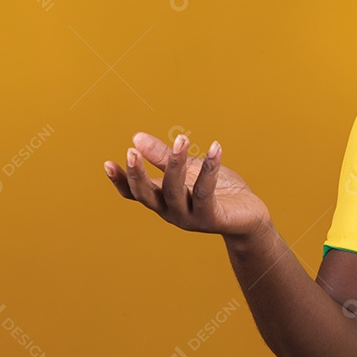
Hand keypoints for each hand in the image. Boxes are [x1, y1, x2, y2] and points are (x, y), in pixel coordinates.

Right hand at [103, 131, 270, 238]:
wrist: (249, 217)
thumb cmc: (219, 192)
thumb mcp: (189, 169)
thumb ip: (163, 157)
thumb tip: (136, 138)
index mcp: (163, 200)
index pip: (135, 194)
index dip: (120, 181)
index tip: (107, 163)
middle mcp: (172, 211)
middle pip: (148, 196)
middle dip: (138, 175)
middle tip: (132, 152)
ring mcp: (190, 217)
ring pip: (175, 192)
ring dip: (176, 164)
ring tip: (181, 139)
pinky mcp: (211, 218)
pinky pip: (206, 193)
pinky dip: (210, 169)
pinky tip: (215, 148)